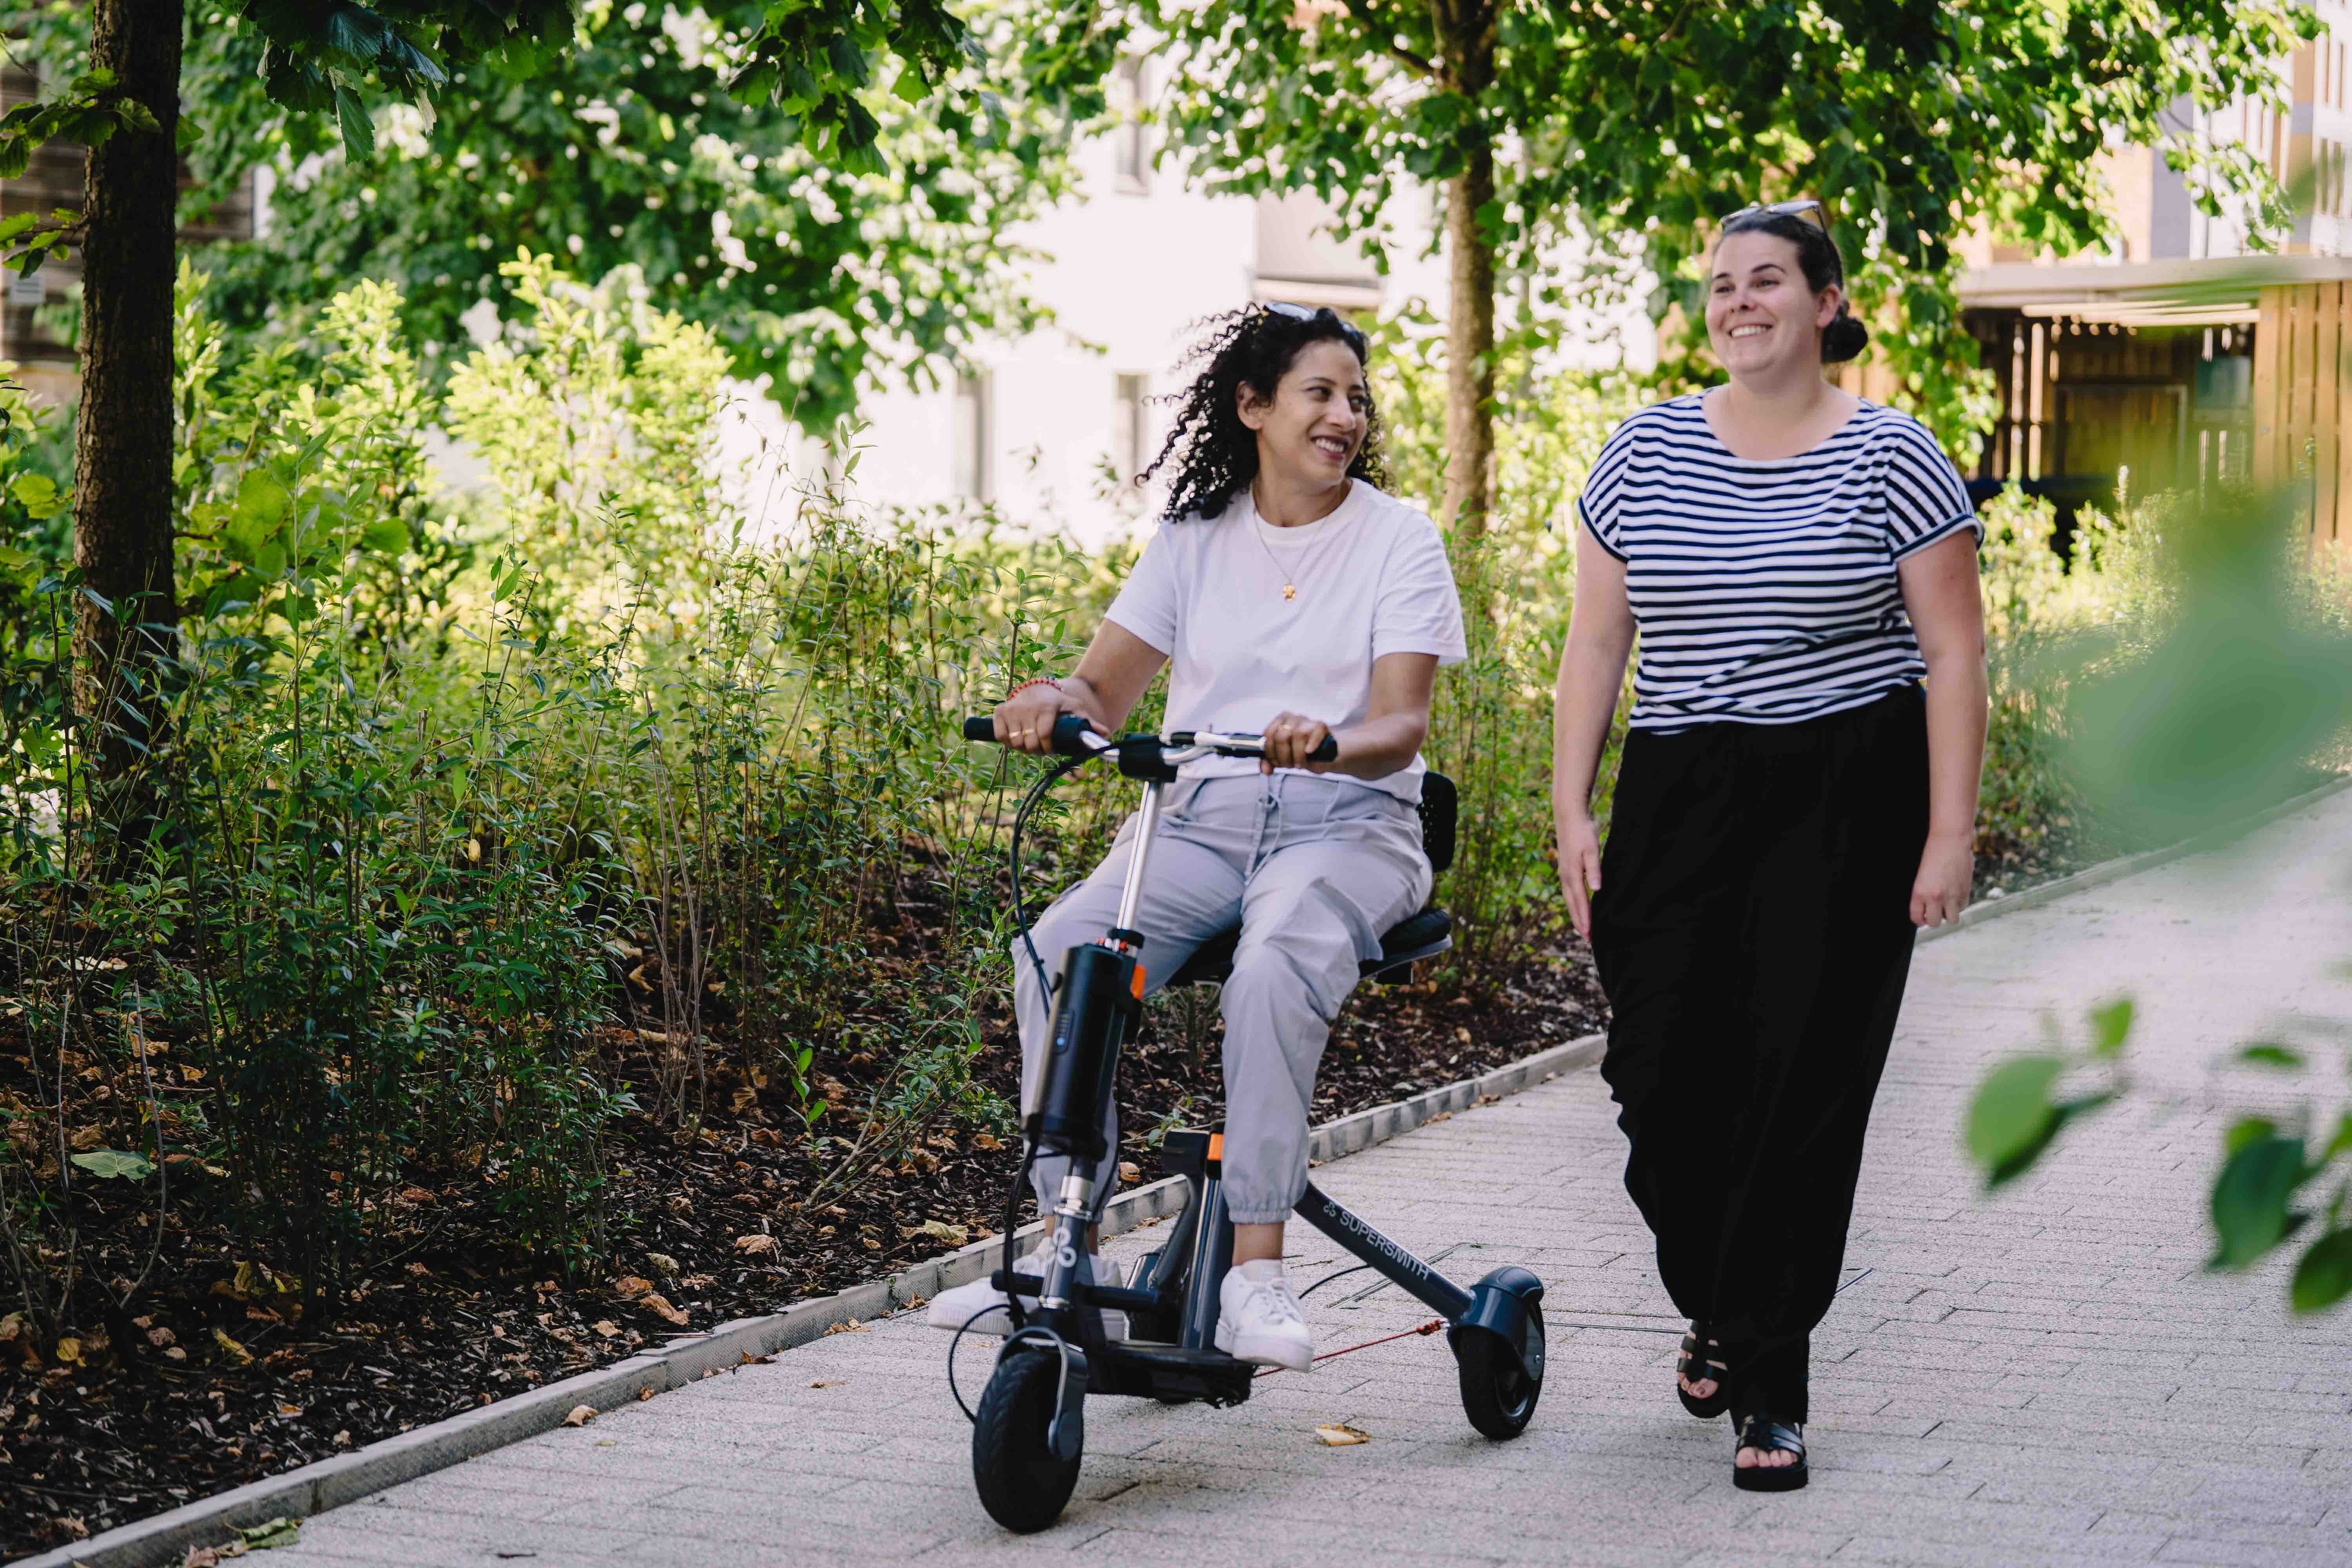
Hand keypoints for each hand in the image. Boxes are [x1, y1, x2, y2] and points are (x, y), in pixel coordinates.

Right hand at [993, 680, 1088, 755]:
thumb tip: (1105, 735)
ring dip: (1022, 747)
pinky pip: (1001, 736)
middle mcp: (1028, 707)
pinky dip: (1008, 742)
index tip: (1051, 749)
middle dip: (1036, 750)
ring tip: (1030, 741)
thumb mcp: (1075, 710)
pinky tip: (1017, 737)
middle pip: (1029, 743)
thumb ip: (1089, 723)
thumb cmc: (1059, 704)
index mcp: (1047, 708)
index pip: (1044, 735)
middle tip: (1041, 747)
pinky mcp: (1000, 711)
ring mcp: (1012, 709)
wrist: (1038, 690)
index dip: (1047, 747)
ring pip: (1015, 742)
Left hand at [1260, 711, 1334, 773]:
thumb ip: (1270, 762)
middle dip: (1283, 756)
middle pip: (1281, 736)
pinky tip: (1309, 752)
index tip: (1276, 762)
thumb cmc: (1301, 752)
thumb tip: (1266, 769)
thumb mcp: (1283, 757)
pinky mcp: (1320, 726)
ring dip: (1297, 755)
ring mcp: (1307, 720)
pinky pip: (1315, 732)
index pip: (1268, 734)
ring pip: (1297, 734)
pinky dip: (1311, 744)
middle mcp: (1292, 718)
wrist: (1323, 753)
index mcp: (1279, 721)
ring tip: (1299, 764)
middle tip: (1289, 765)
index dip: (1270, 752)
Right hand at [1556, 812, 1602, 941]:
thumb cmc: (1582, 833)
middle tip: (1587, 939)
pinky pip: (1569, 892)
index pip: (1580, 902)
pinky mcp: (1565, 869)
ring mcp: (1564, 873)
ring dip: (1576, 914)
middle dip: (1579, 922)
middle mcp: (1565, 877)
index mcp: (1572, 875)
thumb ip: (1594, 870)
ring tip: (1582, 928)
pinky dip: (1574, 903)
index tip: (1589, 935)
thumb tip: (1596, 890)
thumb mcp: (1592, 850)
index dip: (1585, 919)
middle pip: (1572, 905)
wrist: (1568, 817)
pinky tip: (1578, 905)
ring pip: (1569, 899)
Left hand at [1910, 831, 1973, 927]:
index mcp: (1919, 892)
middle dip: (1933, 919)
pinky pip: (1963, 907)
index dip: (1919, 920)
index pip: (1917, 918)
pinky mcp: (1965, 891)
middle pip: (1934, 923)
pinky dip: (1959, 905)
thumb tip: (1926, 908)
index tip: (1921, 918)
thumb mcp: (1920, 875)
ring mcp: (1952, 895)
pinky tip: (1955, 896)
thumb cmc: (1933, 853)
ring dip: (1948, 914)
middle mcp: (1935, 897)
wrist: (1950, 840)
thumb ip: (1923, 893)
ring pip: (1951, 920)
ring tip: (1946, 905)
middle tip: (1934, 911)